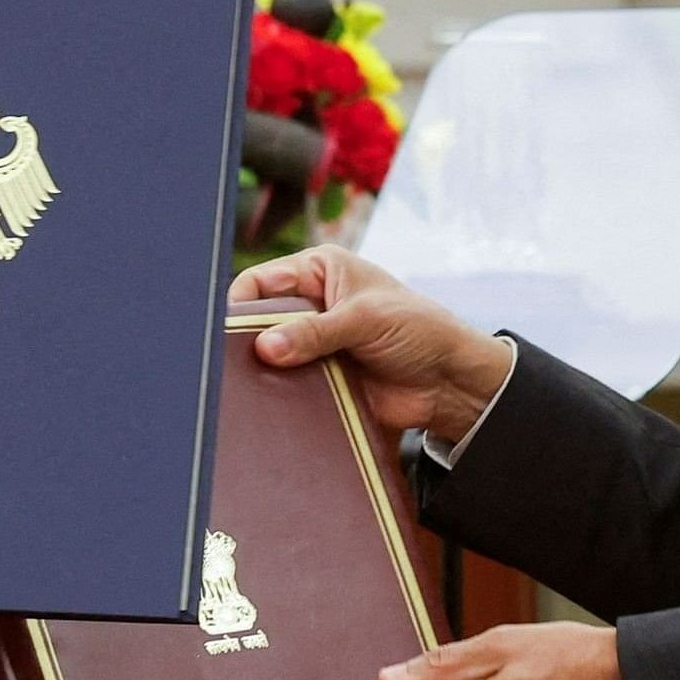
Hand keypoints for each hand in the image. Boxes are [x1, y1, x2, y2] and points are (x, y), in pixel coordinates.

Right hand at [230, 247, 513, 445]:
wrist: (451, 384)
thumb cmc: (420, 330)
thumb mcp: (366, 319)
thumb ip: (316, 332)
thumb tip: (267, 348)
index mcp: (320, 271)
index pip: (263, 281)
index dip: (242, 304)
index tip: (227, 330)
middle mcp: (311, 305)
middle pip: (261, 321)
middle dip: (250, 341)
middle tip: (234, 363)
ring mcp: (313, 345)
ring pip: (270, 358)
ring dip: (266, 373)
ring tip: (249, 389)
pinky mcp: (319, 381)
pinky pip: (288, 389)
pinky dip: (281, 397)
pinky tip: (271, 407)